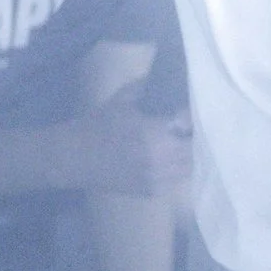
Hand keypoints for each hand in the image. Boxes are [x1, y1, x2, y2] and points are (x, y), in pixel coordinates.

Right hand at [75, 97, 193, 198]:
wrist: (76, 157)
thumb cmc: (98, 125)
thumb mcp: (123, 99)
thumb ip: (148, 87)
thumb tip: (167, 79)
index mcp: (155, 134)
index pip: (189, 123)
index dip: (191, 116)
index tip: (190, 109)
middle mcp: (161, 159)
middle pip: (194, 148)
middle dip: (193, 136)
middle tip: (190, 127)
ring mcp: (157, 178)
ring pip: (189, 167)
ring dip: (189, 154)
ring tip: (183, 143)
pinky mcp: (150, 191)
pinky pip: (174, 180)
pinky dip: (176, 169)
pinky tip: (169, 159)